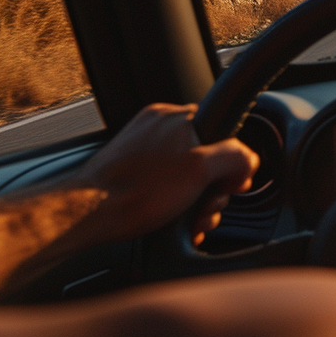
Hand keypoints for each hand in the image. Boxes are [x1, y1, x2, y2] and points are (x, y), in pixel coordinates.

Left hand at [74, 103, 257, 245]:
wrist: (87, 214)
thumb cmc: (137, 192)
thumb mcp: (201, 171)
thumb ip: (235, 157)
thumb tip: (249, 161)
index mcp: (175, 116)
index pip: (223, 131)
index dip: (233, 162)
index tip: (231, 185)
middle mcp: (158, 127)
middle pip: (207, 156)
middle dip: (213, 188)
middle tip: (206, 207)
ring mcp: (142, 147)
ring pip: (187, 173)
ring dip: (196, 199)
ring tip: (190, 219)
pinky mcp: (129, 168)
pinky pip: (166, 181)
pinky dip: (175, 201)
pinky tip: (174, 220)